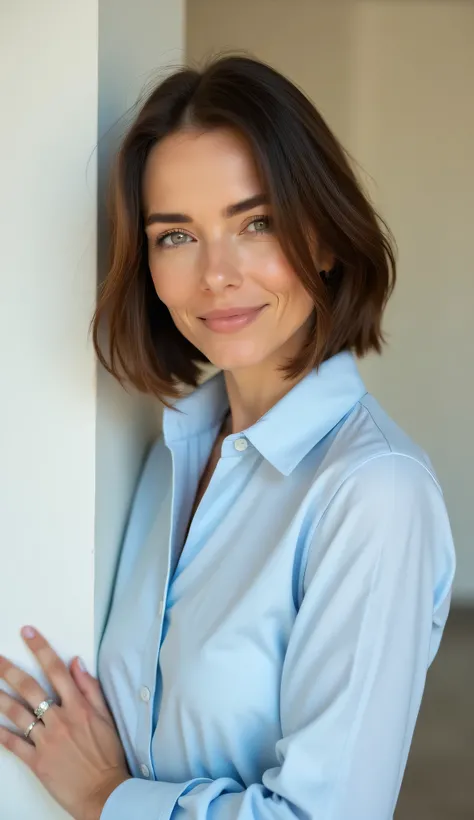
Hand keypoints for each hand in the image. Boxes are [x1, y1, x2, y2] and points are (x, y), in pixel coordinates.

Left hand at [0, 627, 130, 819]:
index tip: (28, 633)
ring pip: (17, 713)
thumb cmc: (108, 755)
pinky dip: (0, 733)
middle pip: (30, 688)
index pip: (56, 670)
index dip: (41, 649)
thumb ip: (91, 688)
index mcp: (78, 706)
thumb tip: (76, 663)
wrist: (105, 792)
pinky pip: (14, 744)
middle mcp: (60, 719)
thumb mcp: (107, 717)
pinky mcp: (37, 762)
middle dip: (9, 670)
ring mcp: (46, 740)